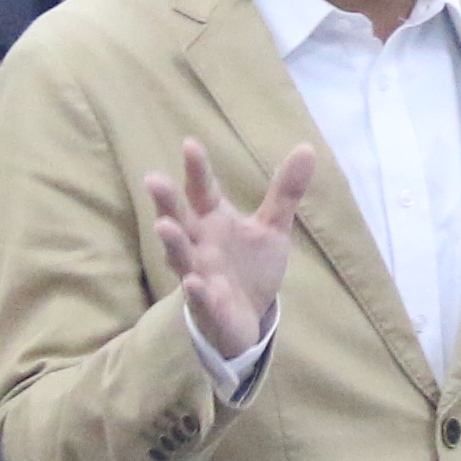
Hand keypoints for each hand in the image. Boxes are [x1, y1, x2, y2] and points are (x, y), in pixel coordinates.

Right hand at [147, 139, 319, 364]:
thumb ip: (285, 191)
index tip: (190, 144)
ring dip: (172, 242)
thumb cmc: (250, 266)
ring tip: (163, 226)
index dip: (196, 169)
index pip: (201, 190)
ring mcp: (198, 273)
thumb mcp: (272, 227)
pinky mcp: (207, 305)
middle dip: (167, 201)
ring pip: (180, 256)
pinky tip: (193, 282)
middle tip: (153, 178)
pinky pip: (199, 297)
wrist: (248, 317)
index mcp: (212, 219)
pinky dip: (196, 290)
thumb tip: (306, 147)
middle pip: (179, 219)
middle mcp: (198, 243)